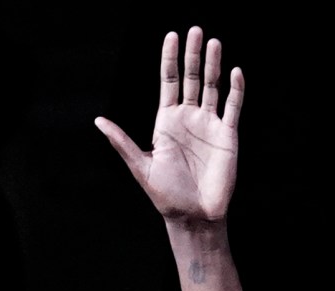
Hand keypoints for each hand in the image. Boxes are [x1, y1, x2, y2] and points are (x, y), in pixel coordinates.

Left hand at [95, 26, 242, 226]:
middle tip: (194, 30)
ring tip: (213, 42)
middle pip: (191, 78)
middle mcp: (188, 118)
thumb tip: (98, 120)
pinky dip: (236, 89)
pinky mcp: (228, 135)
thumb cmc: (165, 195)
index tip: (171, 36)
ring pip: (212, 87)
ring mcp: (209, 125)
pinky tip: (235, 72)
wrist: (193, 216)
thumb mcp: (140, 166)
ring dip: (214, 65)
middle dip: (192, 55)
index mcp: (166, 122)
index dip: (169, 59)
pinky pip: (233, 107)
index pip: (169, 82)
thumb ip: (122, 142)